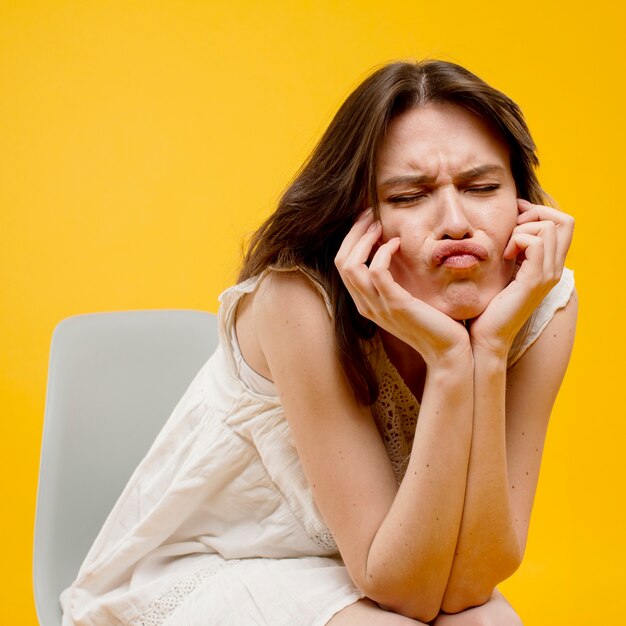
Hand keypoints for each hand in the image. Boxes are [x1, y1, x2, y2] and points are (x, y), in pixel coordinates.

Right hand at [335, 209, 470, 366]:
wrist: (448, 351)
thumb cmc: (433, 324)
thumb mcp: (406, 300)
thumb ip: (394, 281)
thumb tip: (392, 251)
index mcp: (365, 303)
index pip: (343, 265)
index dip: (352, 239)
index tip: (367, 221)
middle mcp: (365, 305)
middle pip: (342, 262)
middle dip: (354, 233)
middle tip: (370, 214)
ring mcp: (377, 306)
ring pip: (351, 265)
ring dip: (364, 239)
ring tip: (379, 225)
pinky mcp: (395, 304)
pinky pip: (377, 272)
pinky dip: (383, 252)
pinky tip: (397, 243)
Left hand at [469, 198, 573, 353]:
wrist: (485, 336)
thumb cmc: (488, 305)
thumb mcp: (503, 269)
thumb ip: (512, 249)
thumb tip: (509, 222)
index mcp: (549, 264)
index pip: (563, 223)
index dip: (539, 211)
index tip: (514, 218)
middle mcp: (555, 269)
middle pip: (564, 220)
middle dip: (534, 214)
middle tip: (511, 230)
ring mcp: (547, 275)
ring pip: (549, 228)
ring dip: (521, 230)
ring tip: (505, 250)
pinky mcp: (534, 281)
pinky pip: (535, 243)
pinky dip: (517, 241)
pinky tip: (503, 256)